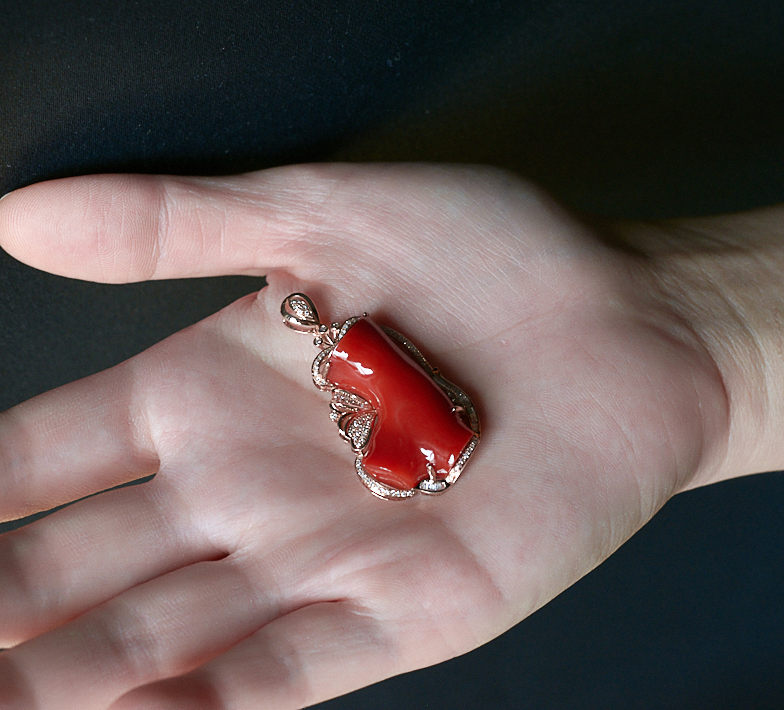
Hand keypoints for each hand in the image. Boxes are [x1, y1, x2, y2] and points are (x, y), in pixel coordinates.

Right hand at [0, 163, 728, 708]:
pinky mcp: (401, 609)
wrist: (629, 325)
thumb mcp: (320, 215)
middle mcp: (245, 486)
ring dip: (71, 681)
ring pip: (158, 640)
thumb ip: (175, 224)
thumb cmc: (487, 255)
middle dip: (2, 607)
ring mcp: (317, 556)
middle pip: (81, 566)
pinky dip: (200, 705)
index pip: (46, 454)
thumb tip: (20, 214)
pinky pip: (278, 674)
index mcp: (210, 389)